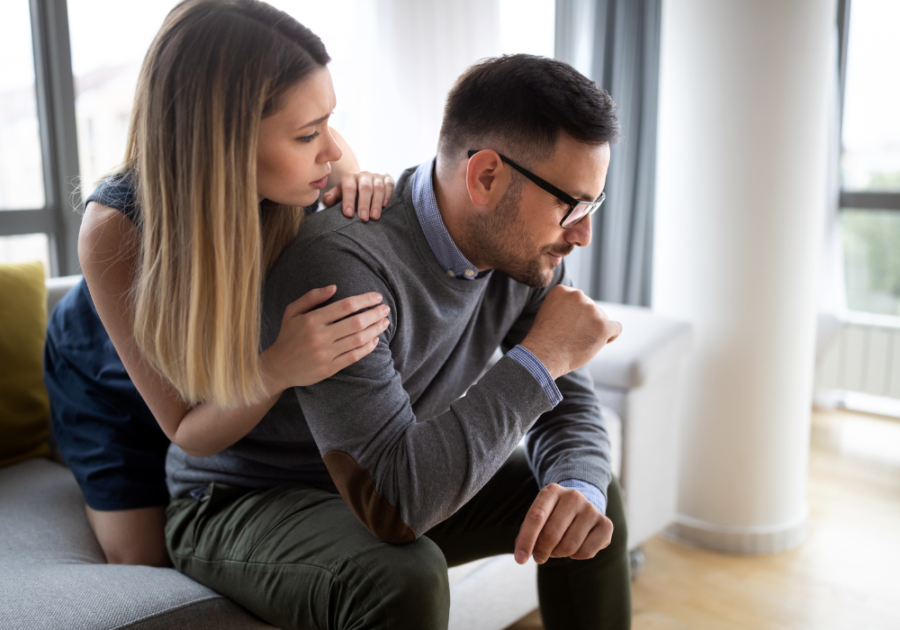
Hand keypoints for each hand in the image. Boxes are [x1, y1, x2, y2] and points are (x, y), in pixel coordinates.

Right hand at [261, 286, 390, 393]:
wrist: (278, 367)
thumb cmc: (288, 335)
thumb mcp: (292, 311)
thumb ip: (312, 297)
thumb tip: (334, 287)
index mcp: (312, 320)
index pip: (345, 306)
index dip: (364, 300)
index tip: (377, 297)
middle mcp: (320, 336)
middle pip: (356, 322)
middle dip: (374, 314)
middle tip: (386, 309)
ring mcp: (325, 354)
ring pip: (358, 339)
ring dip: (375, 330)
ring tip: (385, 322)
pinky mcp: (329, 368)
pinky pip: (353, 356)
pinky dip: (367, 347)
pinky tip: (375, 339)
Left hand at [322, 171, 394, 221]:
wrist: (361, 186)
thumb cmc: (348, 195)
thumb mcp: (337, 196)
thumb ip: (330, 198)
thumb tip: (329, 200)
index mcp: (349, 177)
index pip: (349, 188)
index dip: (348, 201)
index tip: (348, 215)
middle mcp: (363, 174)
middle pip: (364, 188)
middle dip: (364, 204)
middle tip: (363, 218)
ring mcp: (376, 176)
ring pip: (378, 188)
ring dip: (376, 203)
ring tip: (374, 217)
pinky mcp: (387, 178)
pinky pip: (389, 185)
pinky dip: (388, 195)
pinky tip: (384, 206)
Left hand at [514, 483, 613, 564]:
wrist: (581, 507)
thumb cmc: (553, 516)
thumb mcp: (538, 517)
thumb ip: (527, 534)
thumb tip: (522, 555)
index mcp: (552, 491)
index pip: (536, 517)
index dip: (526, 540)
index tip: (519, 560)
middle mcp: (573, 496)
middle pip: (551, 534)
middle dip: (541, 551)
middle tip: (539, 556)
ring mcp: (591, 509)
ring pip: (569, 546)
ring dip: (559, 554)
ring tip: (558, 547)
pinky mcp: (606, 524)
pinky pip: (586, 552)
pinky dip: (576, 556)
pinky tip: (576, 546)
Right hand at [520, 285, 620, 378]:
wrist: (544, 355)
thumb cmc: (545, 340)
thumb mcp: (549, 313)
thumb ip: (566, 306)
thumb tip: (584, 311)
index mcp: (562, 291)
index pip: (579, 300)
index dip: (576, 315)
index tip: (566, 326)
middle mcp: (578, 296)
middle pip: (592, 308)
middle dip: (586, 323)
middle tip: (572, 337)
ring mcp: (592, 310)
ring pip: (603, 319)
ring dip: (595, 331)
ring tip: (579, 343)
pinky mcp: (603, 326)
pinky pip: (616, 328)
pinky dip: (611, 336)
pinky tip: (601, 342)